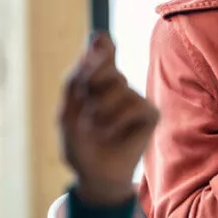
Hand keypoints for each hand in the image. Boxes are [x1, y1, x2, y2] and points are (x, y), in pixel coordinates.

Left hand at [59, 32, 158, 205]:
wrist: (93, 176)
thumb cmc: (79, 144)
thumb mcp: (66, 111)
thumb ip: (76, 77)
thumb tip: (94, 42)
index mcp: (96, 80)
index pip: (101, 48)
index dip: (100, 45)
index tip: (97, 41)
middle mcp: (118, 84)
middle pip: (105, 64)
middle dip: (89, 86)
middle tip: (85, 108)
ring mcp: (136, 98)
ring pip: (119, 85)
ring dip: (99, 109)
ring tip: (95, 128)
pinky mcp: (150, 114)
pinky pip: (134, 104)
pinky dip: (117, 120)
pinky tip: (111, 133)